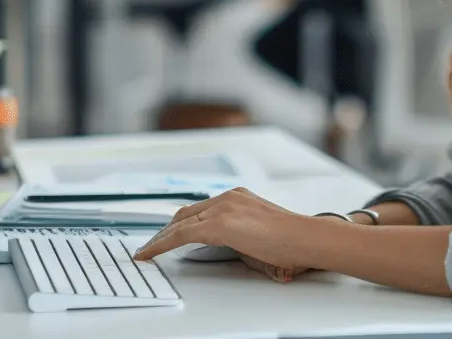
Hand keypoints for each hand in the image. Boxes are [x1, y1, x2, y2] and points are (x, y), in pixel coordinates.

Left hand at [132, 188, 331, 277]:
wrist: (305, 238)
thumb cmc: (292, 241)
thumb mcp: (261, 233)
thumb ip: (241, 236)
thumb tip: (235, 250)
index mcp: (238, 197)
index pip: (201, 209)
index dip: (181, 223)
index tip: (168, 233)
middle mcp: (227, 198)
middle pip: (186, 213)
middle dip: (166, 230)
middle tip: (152, 244)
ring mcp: (222, 208)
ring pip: (180, 223)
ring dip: (160, 238)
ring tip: (146, 252)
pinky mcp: (219, 223)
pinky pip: (181, 234)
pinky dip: (162, 244)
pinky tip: (151, 253)